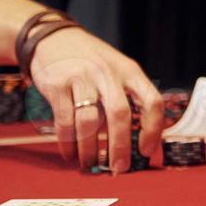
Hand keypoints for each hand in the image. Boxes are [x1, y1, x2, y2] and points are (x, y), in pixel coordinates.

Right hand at [29, 27, 162, 173]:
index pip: (151, 101)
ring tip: (89, 164)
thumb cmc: (90, 61)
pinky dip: (68, 143)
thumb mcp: (116, 68)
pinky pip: (64, 121)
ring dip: (90, 149)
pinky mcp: (57, 85)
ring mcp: (81, 78)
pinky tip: (70, 154)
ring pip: (89, 122)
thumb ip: (127, 95)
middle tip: (119, 169)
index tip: (146, 151)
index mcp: (130, 71)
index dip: (152, 129)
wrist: (52, 37)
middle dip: (120, 146)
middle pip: (120, 115)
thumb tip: (135, 140)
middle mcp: (108, 73)